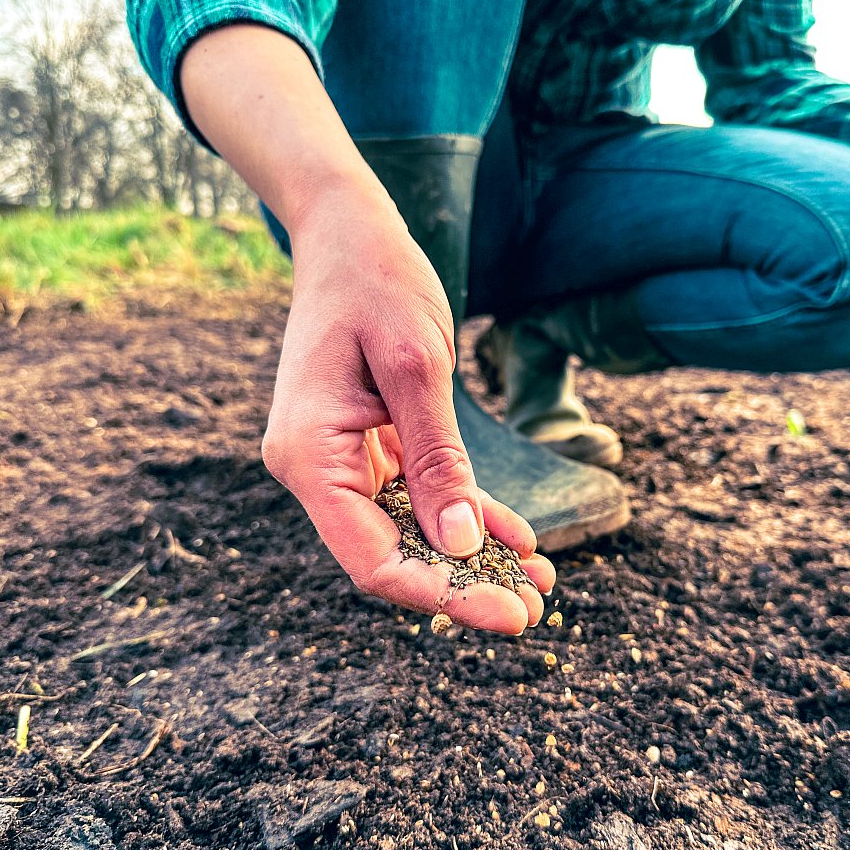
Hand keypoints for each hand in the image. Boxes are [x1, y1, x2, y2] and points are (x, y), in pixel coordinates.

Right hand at [261, 188, 553, 633]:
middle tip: (536, 608)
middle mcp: (316, 468)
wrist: (349, 233)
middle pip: (391, 553)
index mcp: (309, 455)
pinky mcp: (367, 446)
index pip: (372, 558)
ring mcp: (340, 460)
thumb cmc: (376, 282)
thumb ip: (439, 458)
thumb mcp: (417, 366)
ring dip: (472, 557)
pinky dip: (465, 514)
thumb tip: (461, 544)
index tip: (507, 615)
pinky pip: (418, 494)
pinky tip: (518, 538)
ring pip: (410, 530)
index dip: (440, 594)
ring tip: (540, 581)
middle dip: (464, 584)